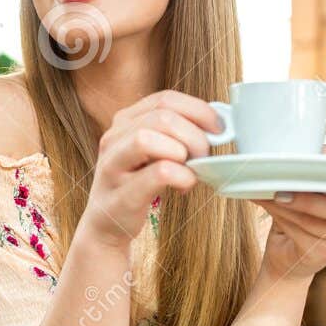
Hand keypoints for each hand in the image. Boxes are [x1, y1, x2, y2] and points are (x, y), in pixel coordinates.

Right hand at [78, 90, 225, 250]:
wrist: (107, 226)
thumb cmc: (137, 185)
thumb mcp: (152, 152)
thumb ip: (175, 134)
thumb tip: (217, 125)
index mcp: (124, 121)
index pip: (165, 99)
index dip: (199, 110)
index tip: (218, 129)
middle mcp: (113, 138)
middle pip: (162, 117)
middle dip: (194, 136)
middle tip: (204, 157)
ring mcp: (112, 166)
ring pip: (148, 138)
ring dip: (183, 153)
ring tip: (191, 170)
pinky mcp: (120, 195)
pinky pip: (158, 173)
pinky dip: (182, 177)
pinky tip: (183, 187)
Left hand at [258, 178, 325, 282]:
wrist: (288, 252)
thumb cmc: (303, 211)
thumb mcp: (311, 186)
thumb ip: (320, 169)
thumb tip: (323, 151)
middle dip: (311, 202)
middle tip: (281, 193)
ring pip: (316, 223)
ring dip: (288, 209)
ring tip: (268, 196)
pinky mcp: (324, 254)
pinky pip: (303, 236)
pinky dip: (282, 220)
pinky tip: (269, 208)